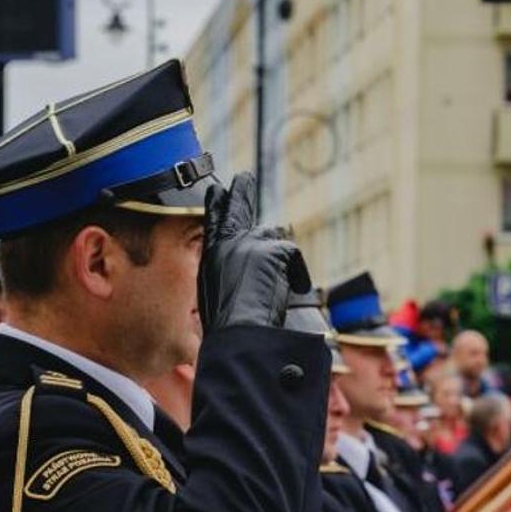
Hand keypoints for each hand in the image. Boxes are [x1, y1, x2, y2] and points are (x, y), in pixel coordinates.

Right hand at [196, 173, 312, 331]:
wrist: (240, 334)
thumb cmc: (231, 328)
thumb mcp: (220, 298)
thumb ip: (230, 277)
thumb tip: (246, 272)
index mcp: (212, 258)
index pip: (213, 223)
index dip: (217, 204)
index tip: (218, 190)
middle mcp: (226, 245)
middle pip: (236, 210)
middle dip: (241, 192)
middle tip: (243, 177)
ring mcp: (247, 243)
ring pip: (273, 237)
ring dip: (281, 257)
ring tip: (284, 281)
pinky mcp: (270, 249)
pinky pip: (293, 254)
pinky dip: (298, 273)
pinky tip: (298, 288)